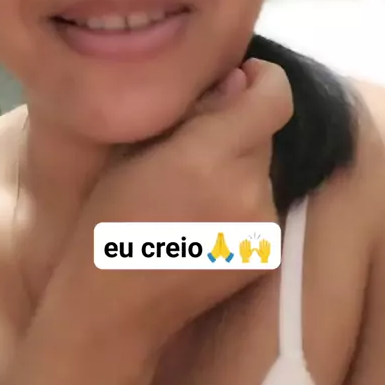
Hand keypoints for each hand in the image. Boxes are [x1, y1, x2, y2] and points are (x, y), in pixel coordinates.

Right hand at [53, 59, 292, 352]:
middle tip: (196, 143)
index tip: (244, 78)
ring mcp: (262, 226)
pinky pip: (262, 204)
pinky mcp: (266, 253)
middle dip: (239, 126)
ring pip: (263, 169)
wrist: (114, 306)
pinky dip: (241, 200)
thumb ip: (193, 110)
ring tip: (193, 190)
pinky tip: (203, 221)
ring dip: (239, 165)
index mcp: (210, 156)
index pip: (275, 98)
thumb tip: (237, 80)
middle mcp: (248, 189)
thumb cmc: (108, 220)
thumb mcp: (135, 151)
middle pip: (266, 132)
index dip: (265, 79)